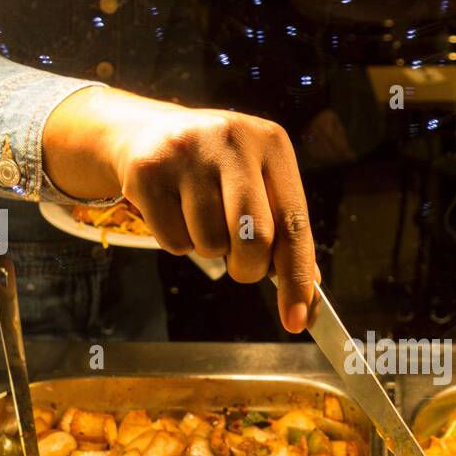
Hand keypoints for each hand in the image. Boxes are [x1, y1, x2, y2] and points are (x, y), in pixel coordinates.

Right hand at [43, 87, 318, 331]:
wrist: (146, 134)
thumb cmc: (215, 170)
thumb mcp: (256, 182)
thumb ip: (283, 229)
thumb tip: (309, 289)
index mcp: (271, 144)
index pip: (294, 223)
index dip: (297, 278)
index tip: (297, 321)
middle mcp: (233, 140)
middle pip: (256, 237)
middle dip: (248, 267)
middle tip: (240, 265)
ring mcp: (188, 152)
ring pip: (210, 243)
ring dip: (208, 249)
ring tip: (200, 218)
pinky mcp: (149, 170)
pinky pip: (173, 241)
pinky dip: (178, 242)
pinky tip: (174, 211)